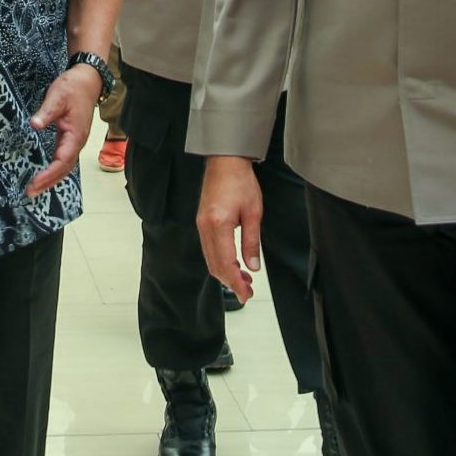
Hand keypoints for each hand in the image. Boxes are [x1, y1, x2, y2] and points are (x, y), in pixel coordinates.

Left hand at [26, 65, 99, 196]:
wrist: (87, 80)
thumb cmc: (73, 87)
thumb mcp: (57, 96)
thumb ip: (45, 112)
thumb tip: (34, 125)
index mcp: (75, 135)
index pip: (61, 161)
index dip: (48, 174)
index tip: (34, 183)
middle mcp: (77, 142)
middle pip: (64, 169)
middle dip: (48, 182)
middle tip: (30, 193)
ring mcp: (76, 141)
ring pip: (65, 166)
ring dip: (51, 178)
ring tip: (36, 189)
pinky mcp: (72, 138)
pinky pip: (64, 158)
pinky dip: (55, 169)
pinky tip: (45, 173)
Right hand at [196, 156, 262, 303]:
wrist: (225, 161)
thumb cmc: (241, 182)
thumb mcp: (254, 213)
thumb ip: (251, 242)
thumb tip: (253, 266)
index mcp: (218, 225)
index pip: (225, 263)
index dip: (236, 282)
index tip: (246, 294)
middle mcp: (205, 227)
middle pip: (214, 265)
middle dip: (230, 282)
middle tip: (247, 292)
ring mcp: (201, 224)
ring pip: (210, 259)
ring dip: (225, 272)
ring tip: (244, 279)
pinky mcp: (202, 222)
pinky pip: (208, 249)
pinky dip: (220, 261)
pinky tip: (233, 263)